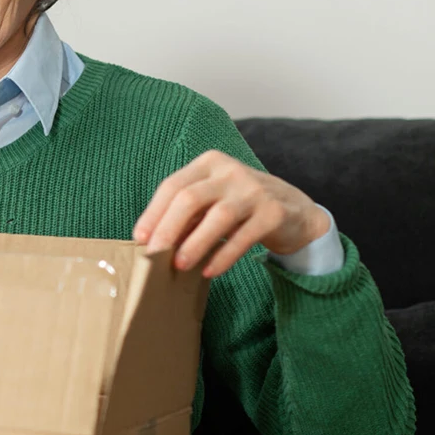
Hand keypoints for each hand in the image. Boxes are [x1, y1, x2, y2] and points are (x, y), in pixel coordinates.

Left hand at [132, 150, 330, 278]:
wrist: (295, 211)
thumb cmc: (241, 206)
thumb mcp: (212, 201)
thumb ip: (187, 214)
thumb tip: (152, 240)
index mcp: (209, 163)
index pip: (173, 185)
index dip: (153, 213)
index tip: (139, 238)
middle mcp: (230, 171)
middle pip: (190, 198)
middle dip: (167, 229)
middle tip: (153, 256)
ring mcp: (254, 190)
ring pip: (217, 217)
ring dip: (194, 243)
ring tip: (179, 265)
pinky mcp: (274, 212)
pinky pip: (243, 236)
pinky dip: (224, 255)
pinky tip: (209, 270)